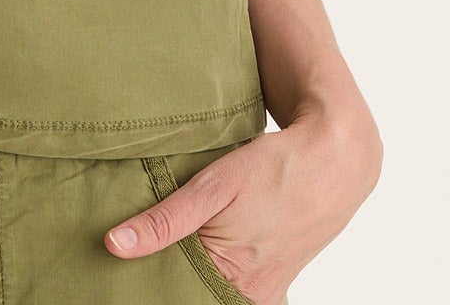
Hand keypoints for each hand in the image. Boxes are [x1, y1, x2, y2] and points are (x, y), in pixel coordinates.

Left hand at [103, 110, 382, 304]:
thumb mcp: (215, 186)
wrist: (336, 159)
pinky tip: (199, 250)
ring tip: (163, 251)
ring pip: (213, 291)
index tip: (124, 275)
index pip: (177, 295)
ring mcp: (268, 290)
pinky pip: (236, 287)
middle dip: (168, 279)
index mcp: (235, 279)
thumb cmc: (276, 168)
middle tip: (137, 259)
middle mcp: (253, 296)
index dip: (149, 283)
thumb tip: (115, 244)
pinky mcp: (276, 278)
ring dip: (190, 274)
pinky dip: (214, 272)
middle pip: (196, 295)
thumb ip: (165, 220)